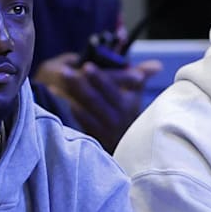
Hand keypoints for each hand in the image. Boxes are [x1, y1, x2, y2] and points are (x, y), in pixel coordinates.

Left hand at [32, 53, 162, 152]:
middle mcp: (118, 118)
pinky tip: (56, 101)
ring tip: (54, 84)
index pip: (113, 89)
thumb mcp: (136, 94)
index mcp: (128, 103)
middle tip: (64, 71)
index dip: (100, 78)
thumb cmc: (128, 113)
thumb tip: (157, 65)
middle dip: (79, 85)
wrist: (129, 146)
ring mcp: (105, 129)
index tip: (86, 66)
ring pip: (85, 111)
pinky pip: (79, 124)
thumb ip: (142, 76)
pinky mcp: (95, 138)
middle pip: (95, 100)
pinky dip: (68, 111)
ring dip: (69, 97)